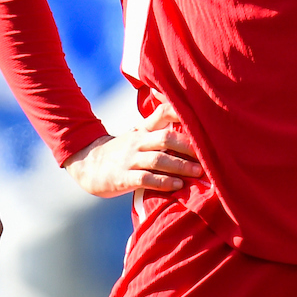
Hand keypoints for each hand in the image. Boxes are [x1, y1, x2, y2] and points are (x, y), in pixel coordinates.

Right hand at [63, 102, 201, 197]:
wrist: (88, 165)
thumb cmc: (122, 150)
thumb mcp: (138, 133)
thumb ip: (159, 126)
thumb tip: (186, 119)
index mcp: (143, 130)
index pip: (162, 113)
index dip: (181, 112)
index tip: (203, 118)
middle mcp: (138, 141)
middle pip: (166, 138)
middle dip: (188, 146)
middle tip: (208, 154)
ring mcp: (129, 159)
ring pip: (158, 160)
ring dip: (180, 166)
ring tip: (198, 172)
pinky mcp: (123, 178)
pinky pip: (145, 179)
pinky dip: (163, 182)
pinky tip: (177, 185)